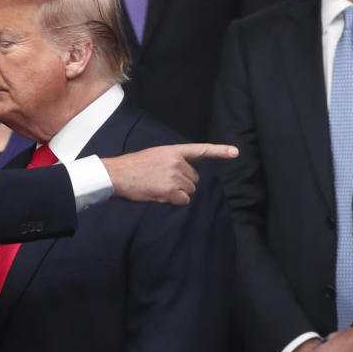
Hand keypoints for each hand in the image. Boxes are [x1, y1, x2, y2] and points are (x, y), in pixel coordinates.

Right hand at [101, 143, 238, 204]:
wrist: (116, 174)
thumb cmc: (132, 167)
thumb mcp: (155, 155)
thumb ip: (173, 161)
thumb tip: (188, 174)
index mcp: (173, 151)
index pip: (201, 150)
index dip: (220, 151)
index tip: (236, 153)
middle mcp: (177, 162)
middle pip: (194, 179)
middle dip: (183, 182)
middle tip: (163, 181)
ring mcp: (174, 176)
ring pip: (189, 191)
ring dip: (178, 193)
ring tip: (159, 187)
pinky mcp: (170, 191)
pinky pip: (183, 200)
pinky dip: (175, 201)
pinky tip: (160, 195)